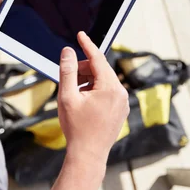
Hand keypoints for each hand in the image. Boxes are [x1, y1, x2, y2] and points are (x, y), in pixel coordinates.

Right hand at [58, 31, 128, 166]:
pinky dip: (94, 91)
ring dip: (88, 81)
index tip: (80, 35)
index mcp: (110, 88)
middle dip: (83, 69)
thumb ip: (67, 71)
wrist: (88, 155)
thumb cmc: (77, 128)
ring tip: (73, 94)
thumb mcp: (67, 96)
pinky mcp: (120, 110)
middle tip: (68, 78)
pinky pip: (108, 92)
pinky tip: (82, 102)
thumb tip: (68, 52)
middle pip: (101, 70)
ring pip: (104, 81)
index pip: (98, 59)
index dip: (87, 45)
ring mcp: (123, 103)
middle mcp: (121, 93)